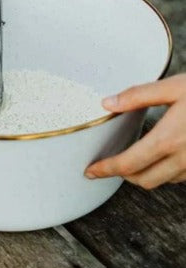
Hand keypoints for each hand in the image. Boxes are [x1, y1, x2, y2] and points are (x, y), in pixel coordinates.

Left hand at [85, 74, 185, 188]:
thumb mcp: (172, 87)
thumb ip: (137, 96)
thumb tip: (107, 103)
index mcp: (168, 139)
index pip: (128, 163)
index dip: (106, 170)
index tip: (90, 171)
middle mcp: (183, 158)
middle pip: (143, 180)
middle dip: (122, 175)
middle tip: (106, 165)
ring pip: (162, 181)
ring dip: (143, 174)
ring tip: (130, 159)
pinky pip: (181, 177)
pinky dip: (164, 171)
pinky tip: (160, 156)